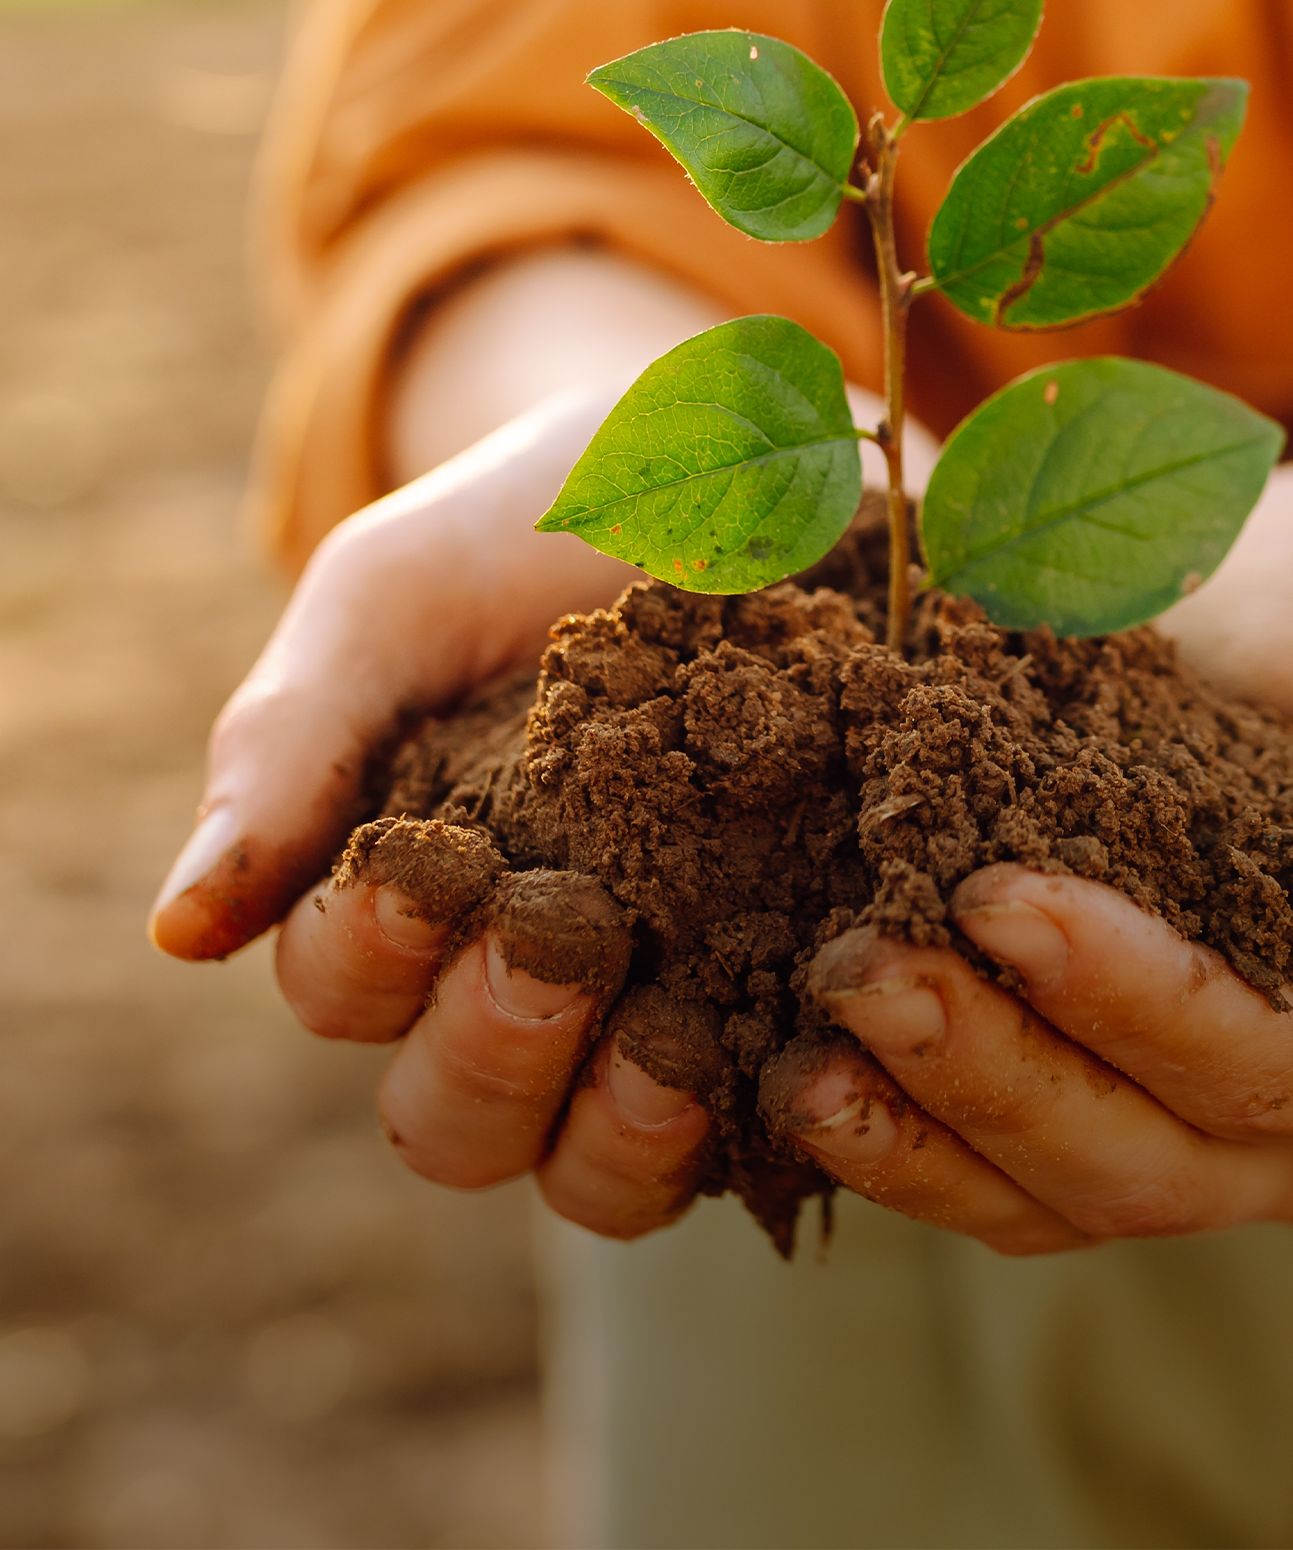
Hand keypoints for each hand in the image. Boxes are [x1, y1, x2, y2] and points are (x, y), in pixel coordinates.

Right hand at [149, 392, 730, 1233]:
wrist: (733, 452)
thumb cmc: (530, 525)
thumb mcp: (399, 597)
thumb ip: (295, 742)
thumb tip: (178, 934)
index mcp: (404, 895)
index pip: (343, 986)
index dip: (369, 954)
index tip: (427, 869)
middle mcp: (519, 978)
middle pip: (453, 1114)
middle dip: (490, 1051)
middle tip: (558, 943)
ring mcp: (658, 1001)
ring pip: (589, 1164)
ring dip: (610, 1133)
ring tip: (665, 1048)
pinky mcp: (789, 990)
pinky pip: (756, 1122)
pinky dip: (759, 1115)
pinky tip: (786, 1058)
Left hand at [778, 467, 1292, 1249]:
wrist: (1270, 598)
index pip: (1291, 1075)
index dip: (1144, 1004)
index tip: (1004, 896)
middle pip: (1162, 1161)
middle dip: (1003, 1067)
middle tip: (865, 962)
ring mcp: (1202, 1152)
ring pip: (1064, 1196)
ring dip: (929, 1120)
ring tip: (812, 1032)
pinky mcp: (1089, 1125)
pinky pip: (996, 1186)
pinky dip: (900, 1143)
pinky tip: (796, 1078)